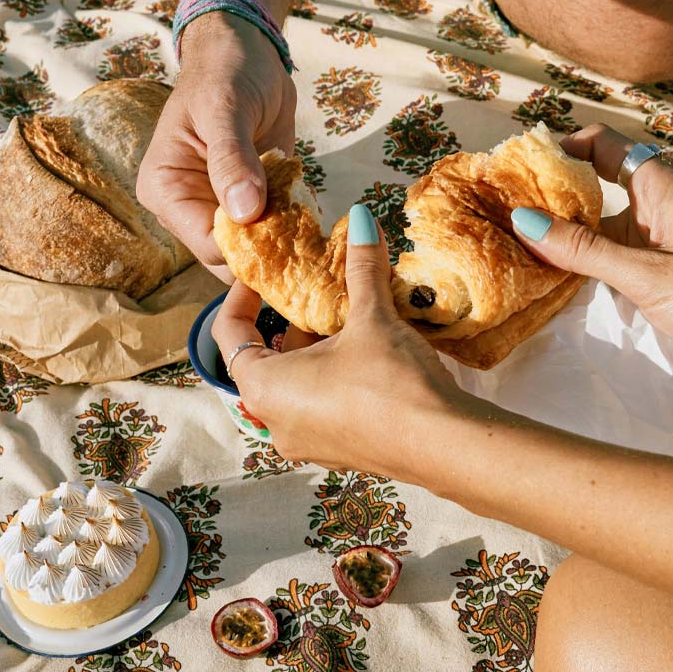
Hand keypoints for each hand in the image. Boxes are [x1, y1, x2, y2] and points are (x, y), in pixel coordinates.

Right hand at [137, 14, 297, 280]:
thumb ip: (232, 160)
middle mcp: (188, 207)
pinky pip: (273, 231)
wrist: (245, 50)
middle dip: (268, 255)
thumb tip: (243, 212)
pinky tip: (316, 221)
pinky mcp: (252, 202)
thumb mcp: (224, 108)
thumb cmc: (224, 71)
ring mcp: (221, 208)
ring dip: (285, 245)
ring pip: (253, 251)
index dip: (246, 251)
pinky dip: (296, 230)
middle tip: (310, 245)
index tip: (287, 241)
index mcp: (166, 189)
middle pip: (229, 257)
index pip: (206, 243)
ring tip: (314, 231)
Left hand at [213, 205, 469, 475]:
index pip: (230, 334)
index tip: (263, 275)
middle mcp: (276, 422)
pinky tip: (371, 354)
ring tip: (352, 317)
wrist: (443, 446)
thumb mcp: (372, 318)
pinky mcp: (339, 453)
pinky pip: (323, 406)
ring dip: (319, 349)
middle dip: (294, 321)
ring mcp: (308, 444)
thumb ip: (362, 267)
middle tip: (321, 289)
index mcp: (264, 388)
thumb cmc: (390, 383)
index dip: (241, 297)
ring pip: (299, 383)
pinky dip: (335, 377)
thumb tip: (362, 218)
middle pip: (268, 358)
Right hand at [512, 125, 672, 399]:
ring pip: (601, 230)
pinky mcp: (664, 279)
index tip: (517, 168)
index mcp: (660, 186)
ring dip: (565, 239)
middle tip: (499, 212)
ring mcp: (661, 244)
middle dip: (552, 197)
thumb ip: (583, 249)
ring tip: (512, 250)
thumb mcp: (646, 274)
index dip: (560, 149)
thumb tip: (523, 219)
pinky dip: (585, 268)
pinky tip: (551, 285)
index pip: (602, 146)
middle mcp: (658, 208)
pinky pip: (614, 263)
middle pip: (595, 188)